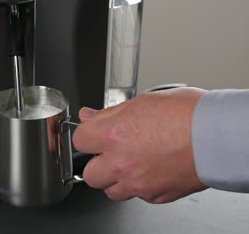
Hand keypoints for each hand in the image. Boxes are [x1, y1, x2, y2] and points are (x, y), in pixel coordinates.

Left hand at [73, 88, 208, 203]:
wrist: (219, 135)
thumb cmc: (187, 114)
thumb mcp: (142, 102)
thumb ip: (109, 113)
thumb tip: (89, 116)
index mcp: (113, 135)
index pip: (79, 140)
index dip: (87, 135)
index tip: (95, 134)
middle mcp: (121, 163)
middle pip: (90, 174)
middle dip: (98, 163)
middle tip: (112, 151)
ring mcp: (138, 183)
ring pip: (111, 191)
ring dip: (116, 178)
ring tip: (133, 162)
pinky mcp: (156, 195)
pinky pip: (138, 196)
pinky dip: (140, 186)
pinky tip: (152, 169)